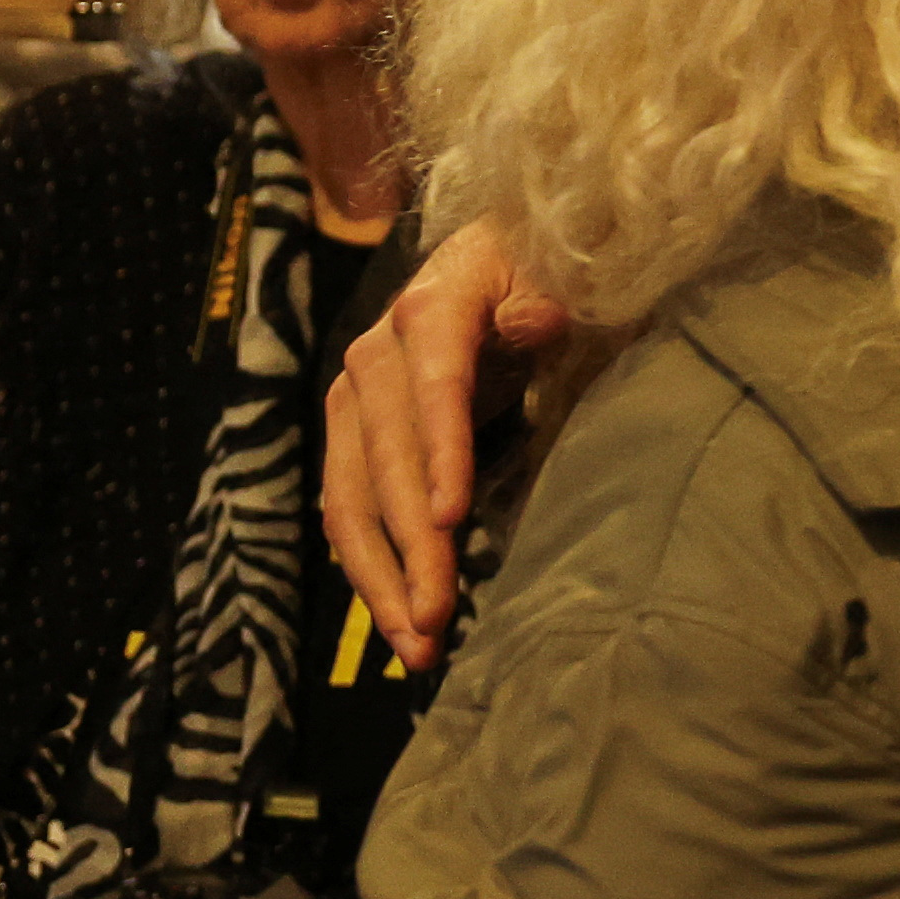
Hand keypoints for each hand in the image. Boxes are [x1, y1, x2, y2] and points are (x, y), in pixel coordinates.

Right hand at [321, 220, 576, 673]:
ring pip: (351, 498)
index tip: (449, 518)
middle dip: (408, 546)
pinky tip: (395, 616)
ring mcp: (355, 399)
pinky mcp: (352, 434)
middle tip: (434, 621)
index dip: (440, 450)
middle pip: (387, 459)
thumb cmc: (532, 264)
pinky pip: (350, 508)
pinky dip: (370, 565)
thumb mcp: (549, 266)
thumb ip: (546, 295)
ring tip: (415, 645)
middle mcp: (375, 357)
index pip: (435, 384)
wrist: (485, 253)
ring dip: (378, 577)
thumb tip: (536, 320)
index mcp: (431, 308)